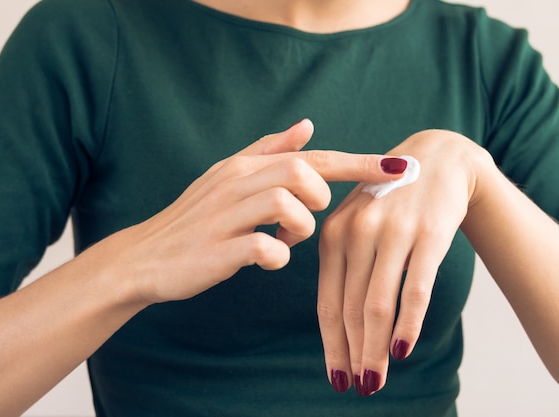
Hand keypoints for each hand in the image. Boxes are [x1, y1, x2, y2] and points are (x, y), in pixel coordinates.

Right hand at [82, 119, 405, 306]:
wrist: (145, 257)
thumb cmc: (194, 220)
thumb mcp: (228, 177)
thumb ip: (268, 150)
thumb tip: (307, 125)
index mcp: (244, 166)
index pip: (311, 156)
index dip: (358, 163)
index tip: (399, 168)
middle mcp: (236, 182)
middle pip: (301, 170)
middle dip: (319, 196)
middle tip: (308, 215)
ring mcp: (226, 215)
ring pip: (286, 203)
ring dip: (299, 227)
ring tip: (285, 237)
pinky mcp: (220, 250)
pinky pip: (266, 247)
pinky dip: (276, 256)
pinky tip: (266, 259)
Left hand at [317, 130, 484, 394]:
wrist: (435, 159)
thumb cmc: (388, 199)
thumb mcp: (352, 220)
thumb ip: (339, 262)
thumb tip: (335, 321)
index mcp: (333, 234)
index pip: (328, 301)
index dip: (330, 343)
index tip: (335, 375)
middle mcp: (357, 234)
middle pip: (350, 308)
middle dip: (352, 353)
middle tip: (357, 387)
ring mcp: (393, 233)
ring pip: (379, 303)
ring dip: (375, 348)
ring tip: (376, 379)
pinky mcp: (428, 234)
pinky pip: (416, 288)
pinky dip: (408, 323)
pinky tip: (403, 350)